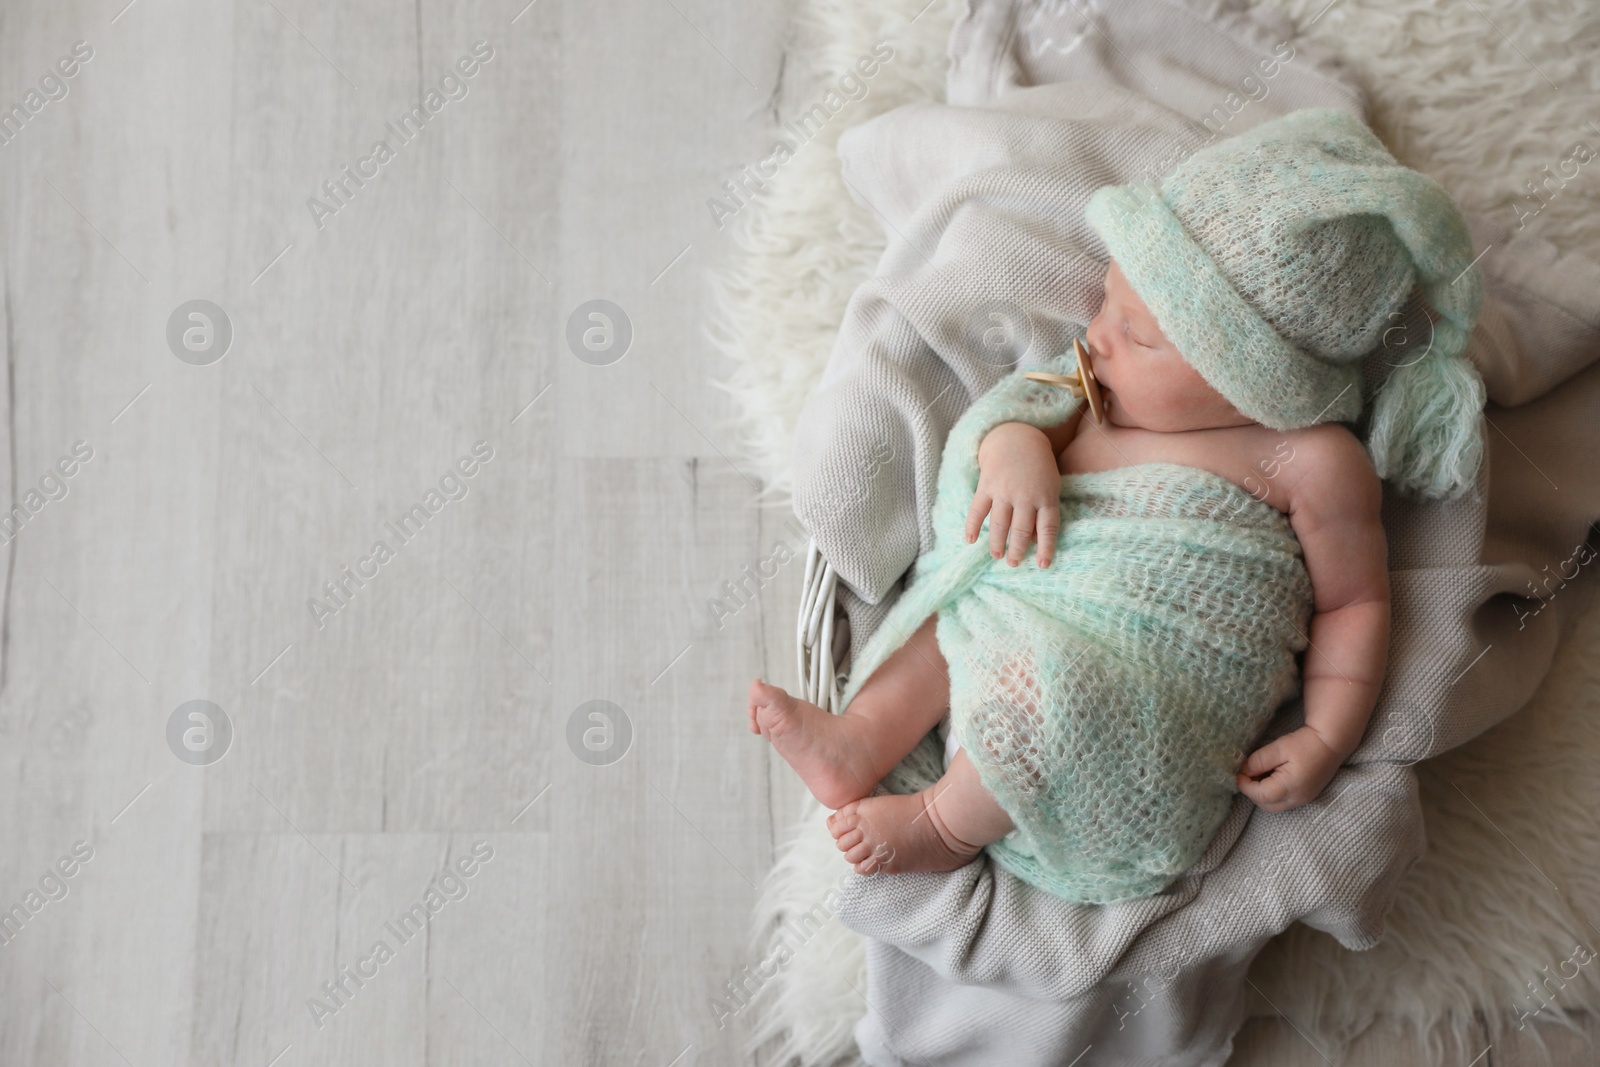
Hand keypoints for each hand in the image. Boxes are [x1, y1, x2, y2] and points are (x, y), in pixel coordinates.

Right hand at [968, 422, 1061, 566]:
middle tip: (1013, 564)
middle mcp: (1025, 495)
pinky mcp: (987, 486)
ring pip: (1000, 523)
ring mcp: (1004, 490)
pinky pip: (978, 509)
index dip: (1046, 548)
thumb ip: (1042, 513)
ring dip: (997, 543)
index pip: (1048, 527)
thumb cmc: (1038, 468)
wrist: (1017, 438)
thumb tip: (1033, 542)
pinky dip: (972, 525)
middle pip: (1021, 530)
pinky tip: (970, 540)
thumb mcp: (1049, 487)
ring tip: (997, 556)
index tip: (1042, 565)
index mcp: (1045, 496)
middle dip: (1017, 550)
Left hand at [1235, 725, 1345, 812]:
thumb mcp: (1279, 748)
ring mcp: (1303, 800)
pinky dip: (1273, 794)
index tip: (1239, 771)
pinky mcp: (1306, 796)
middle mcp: (1297, 799)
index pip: (1259, 795)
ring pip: (1274, 806)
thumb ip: (1259, 761)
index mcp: (1289, 787)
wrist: (1332, 742)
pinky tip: (1271, 777)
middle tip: (1247, 774)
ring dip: (1262, 794)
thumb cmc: (1305, 743)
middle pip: (1265, 805)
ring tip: (1258, 774)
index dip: (1245, 784)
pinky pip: (1283, 801)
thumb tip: (1243, 770)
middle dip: (1252, 792)